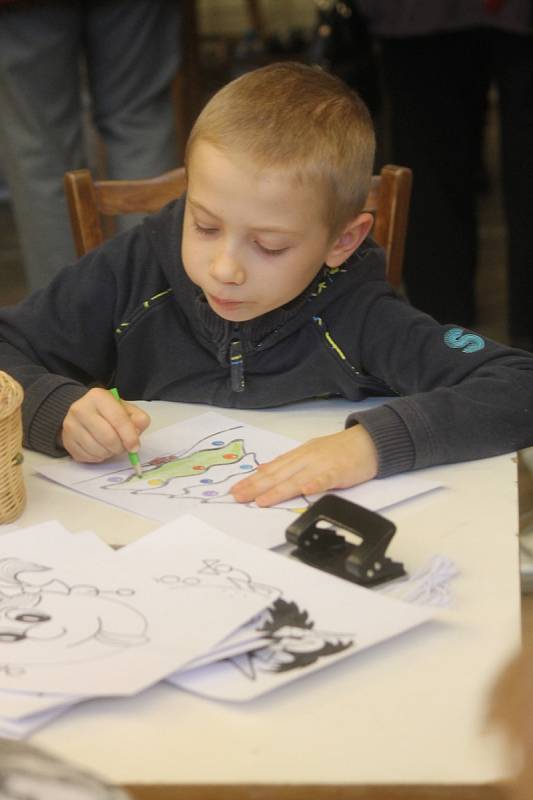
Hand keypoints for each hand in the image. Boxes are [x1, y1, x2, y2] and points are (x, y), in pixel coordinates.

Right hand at [60, 387, 150, 462]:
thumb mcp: (126, 409)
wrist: (83, 413)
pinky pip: (86, 457)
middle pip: (107, 437)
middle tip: (123, 448)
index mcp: (98, 396)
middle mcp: (81, 408)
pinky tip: (100, 450)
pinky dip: (98, 458)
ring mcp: (70, 425)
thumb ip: (137, 418)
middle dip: (119, 447)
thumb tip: (138, 427)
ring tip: (111, 448)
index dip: (129, 436)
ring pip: (96, 450)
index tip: (135, 447)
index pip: (118, 419)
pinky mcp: (66, 441)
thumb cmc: (108, 412)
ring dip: (109, 454)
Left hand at [231, 425, 377, 506]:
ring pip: (296, 478)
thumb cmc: (340, 450)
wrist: (369, 441)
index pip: (271, 469)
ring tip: (261, 501)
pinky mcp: (339, 471)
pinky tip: (305, 492)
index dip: (252, 480)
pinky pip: (325, 479)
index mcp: (298, 455)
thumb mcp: (309, 452)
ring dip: (277, 490)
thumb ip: (288, 463)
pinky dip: (314, 485)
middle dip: (256, 487)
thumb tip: (264, 470)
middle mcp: (306, 458)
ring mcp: (322, 464)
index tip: (235, 490)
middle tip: (238, 497)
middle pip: (277, 474)